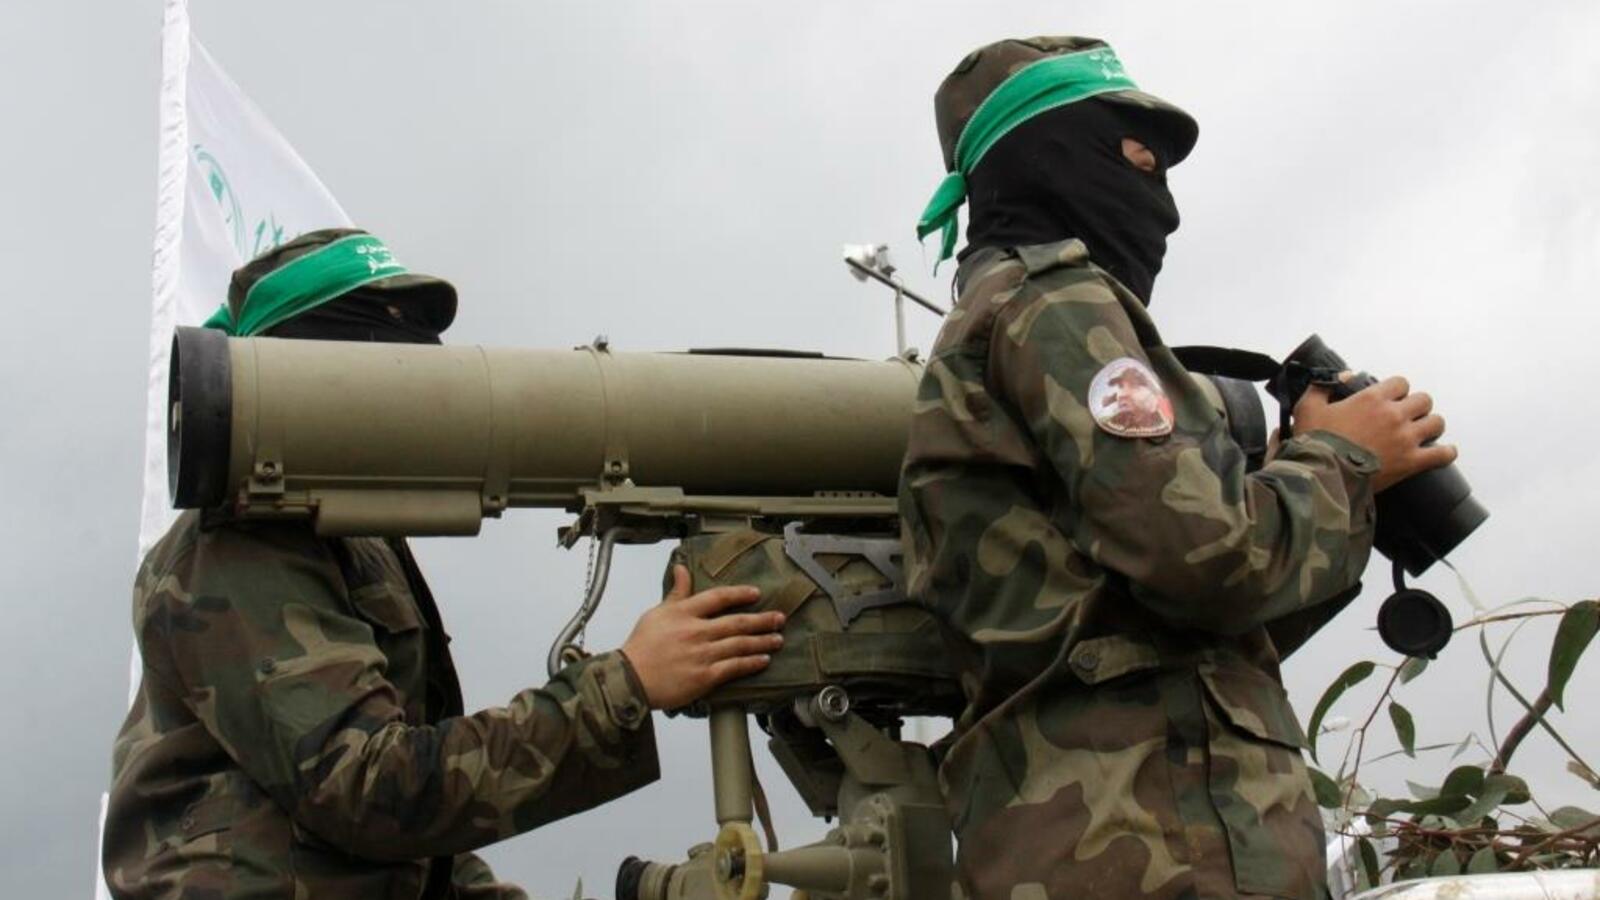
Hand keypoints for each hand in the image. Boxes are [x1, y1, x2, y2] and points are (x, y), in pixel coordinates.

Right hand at [620, 565, 784, 708]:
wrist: (630, 679)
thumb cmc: (641, 647)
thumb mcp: (657, 613)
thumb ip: (676, 592)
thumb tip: (681, 569)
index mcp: (683, 613)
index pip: (718, 597)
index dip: (740, 594)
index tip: (756, 593)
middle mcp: (696, 631)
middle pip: (736, 622)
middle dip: (762, 620)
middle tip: (779, 618)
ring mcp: (702, 654)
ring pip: (740, 644)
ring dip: (762, 641)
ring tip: (777, 639)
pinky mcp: (704, 677)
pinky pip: (734, 667)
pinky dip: (751, 662)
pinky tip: (763, 659)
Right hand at [1292, 374, 1457, 491]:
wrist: (1323, 476)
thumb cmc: (1315, 443)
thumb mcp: (1307, 407)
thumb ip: (1322, 386)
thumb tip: (1344, 375)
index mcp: (1372, 398)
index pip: (1401, 383)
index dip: (1397, 390)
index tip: (1390, 399)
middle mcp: (1394, 414)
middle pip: (1423, 400)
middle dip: (1416, 407)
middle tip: (1406, 417)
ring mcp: (1406, 438)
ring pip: (1436, 423)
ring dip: (1430, 426)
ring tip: (1422, 432)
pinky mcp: (1411, 462)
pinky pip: (1443, 455)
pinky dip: (1446, 453)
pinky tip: (1444, 452)